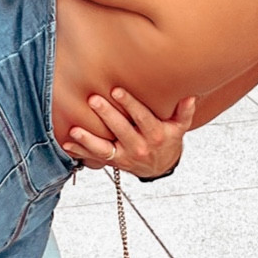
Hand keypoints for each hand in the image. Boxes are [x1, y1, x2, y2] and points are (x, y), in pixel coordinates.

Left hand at [67, 88, 194, 178]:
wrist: (160, 166)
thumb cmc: (168, 139)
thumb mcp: (178, 127)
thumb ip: (183, 112)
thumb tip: (191, 96)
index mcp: (156, 134)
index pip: (142, 117)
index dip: (130, 104)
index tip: (117, 91)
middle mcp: (139, 147)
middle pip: (121, 130)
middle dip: (107, 115)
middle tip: (93, 100)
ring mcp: (125, 156)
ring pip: (105, 149)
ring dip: (88, 140)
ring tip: (75, 129)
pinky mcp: (114, 162)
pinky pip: (95, 158)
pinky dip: (80, 151)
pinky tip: (67, 143)